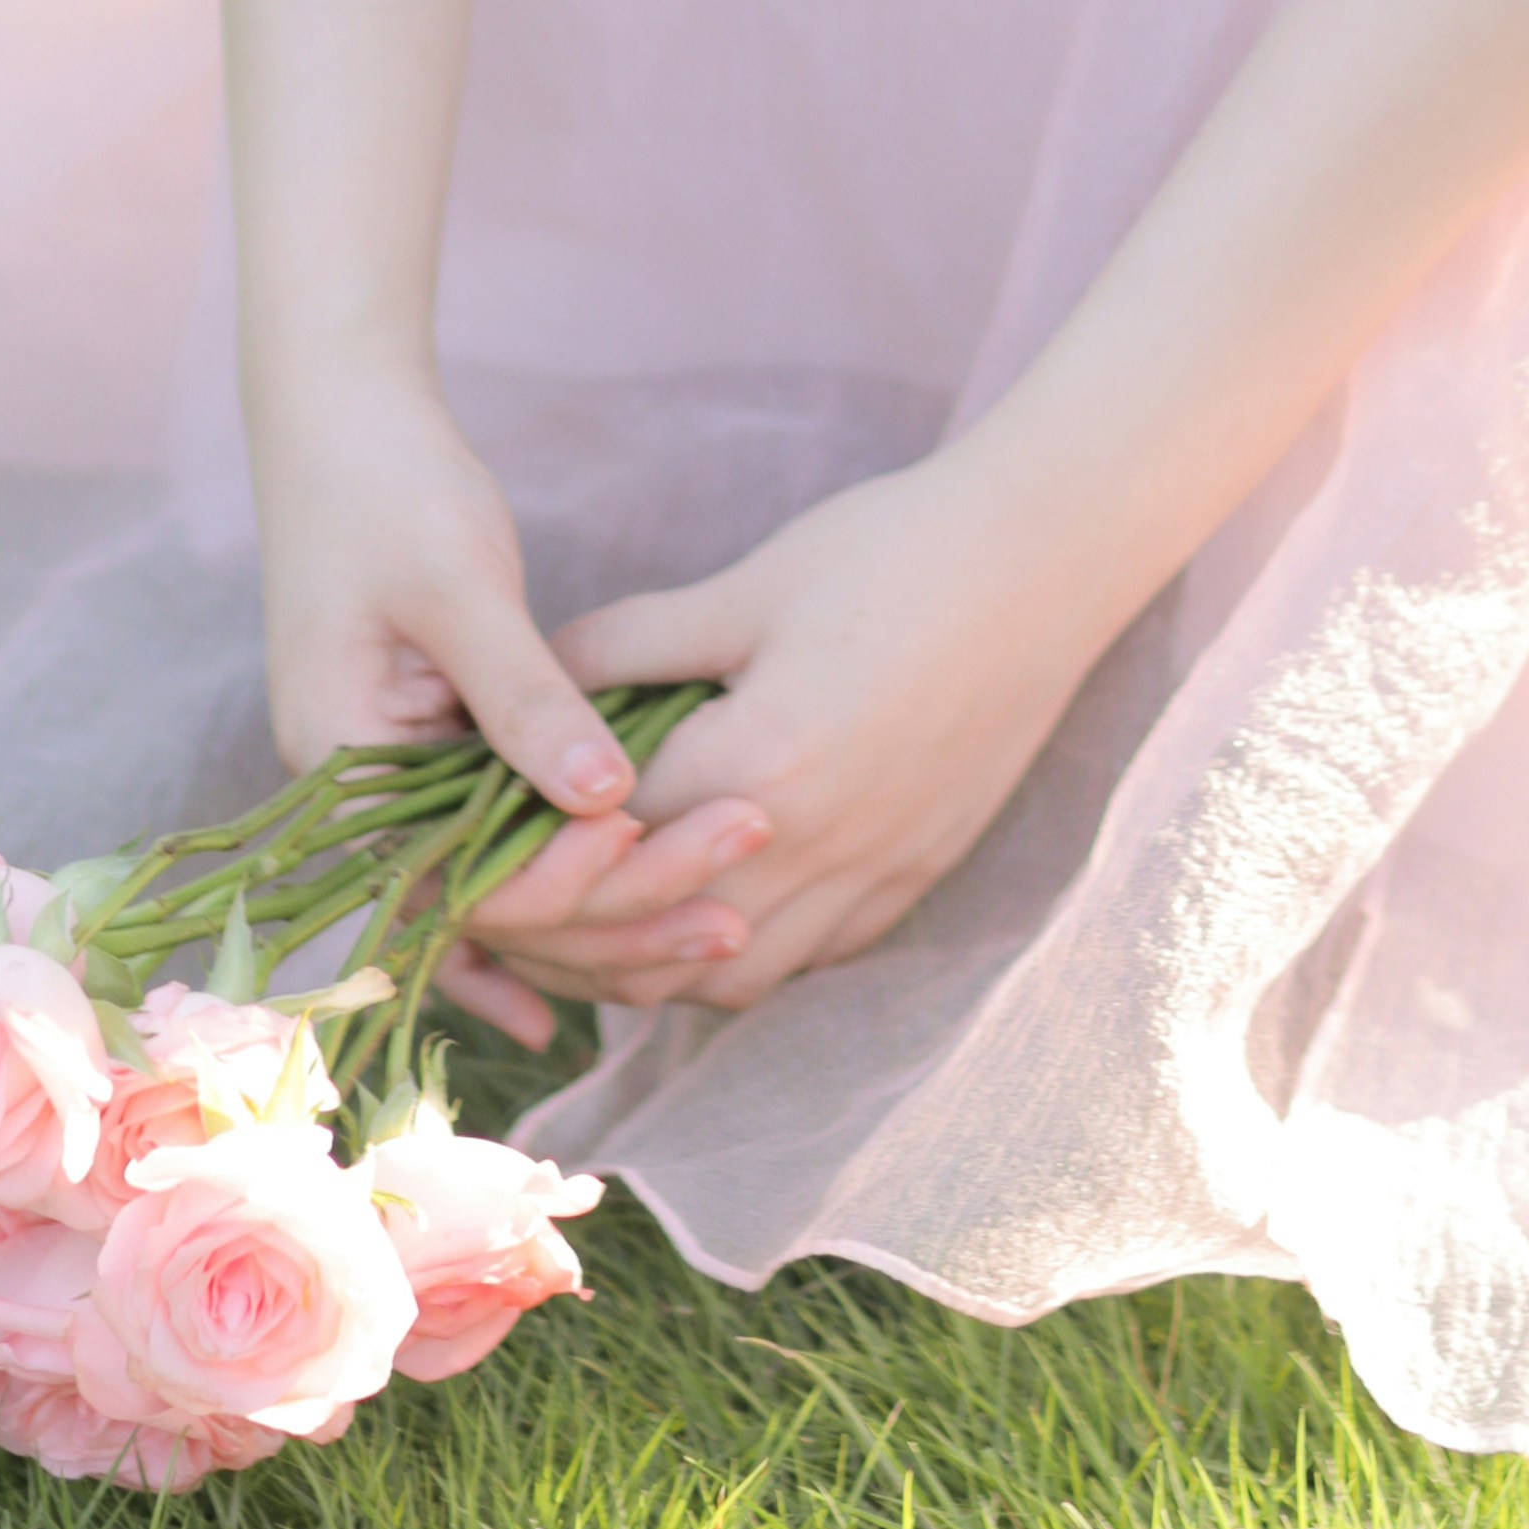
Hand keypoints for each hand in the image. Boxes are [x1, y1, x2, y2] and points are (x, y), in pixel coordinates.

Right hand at [246, 354, 764, 1044]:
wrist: (343, 424)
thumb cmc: (388, 486)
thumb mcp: (459, 583)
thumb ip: (525, 694)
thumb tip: (606, 794)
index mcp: (346, 765)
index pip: (461, 881)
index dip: (567, 880)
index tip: (659, 839)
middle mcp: (367, 801)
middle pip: (496, 907)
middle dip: (614, 916)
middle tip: (733, 925)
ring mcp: (401, 785)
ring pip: (510, 891)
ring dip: (610, 914)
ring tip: (723, 934)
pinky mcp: (442, 756)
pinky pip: (502, 852)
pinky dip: (569, 891)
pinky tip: (634, 943)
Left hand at [535, 445, 1109, 1016]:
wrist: (1045, 558)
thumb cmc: (893, 550)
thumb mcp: (750, 583)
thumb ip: (633, 644)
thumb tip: (537, 678)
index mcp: (761, 765)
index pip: (612, 850)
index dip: (535, 851)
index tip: (482, 836)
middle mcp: (817, 846)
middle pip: (660, 945)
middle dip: (576, 938)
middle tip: (519, 907)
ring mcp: (876, 873)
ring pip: (735, 978)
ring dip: (658, 965)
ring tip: (606, 922)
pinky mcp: (918, 876)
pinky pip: (811, 958)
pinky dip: (746, 955)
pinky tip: (714, 910)